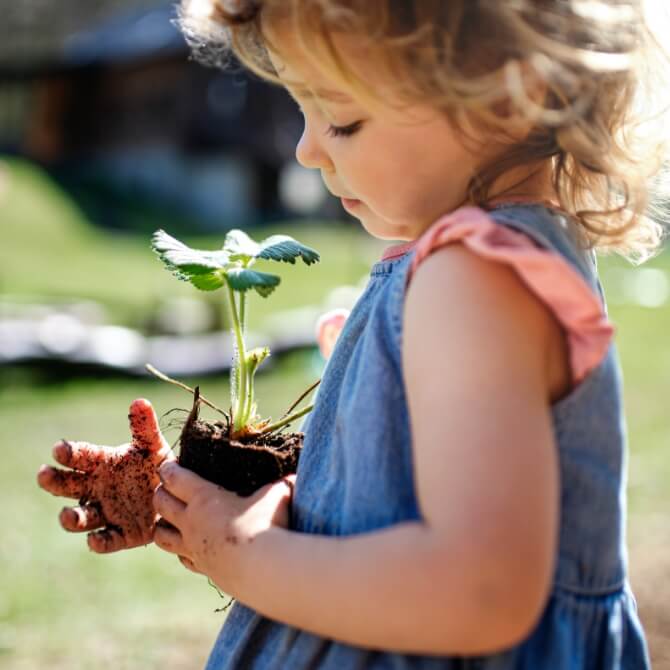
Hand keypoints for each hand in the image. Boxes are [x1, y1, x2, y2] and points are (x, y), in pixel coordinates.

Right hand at [37, 398, 173, 552]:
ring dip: (71, 518)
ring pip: (81, 518)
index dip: (69, 452)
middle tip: (44, 474)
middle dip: (54, 481)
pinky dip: (99, 542)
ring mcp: (107, 512)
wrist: (178, 496)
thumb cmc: (158, 466)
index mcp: (103, 464)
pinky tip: (95, 540)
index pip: (81, 456)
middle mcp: (98, 489)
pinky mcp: (122, 534)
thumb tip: (140, 401)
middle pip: (68, 486)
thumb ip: (144, 427)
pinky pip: (106, 540)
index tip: (59, 449)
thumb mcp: (153, 446)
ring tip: (67, 515)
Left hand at [153, 460, 294, 588]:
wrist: (265, 570)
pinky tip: (190, 547)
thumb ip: (280, 483)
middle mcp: (192, 522)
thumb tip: (294, 475)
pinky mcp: (204, 569)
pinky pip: (182, 559)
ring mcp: (194, 548)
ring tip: (169, 519)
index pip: (175, 478)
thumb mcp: (277, 493)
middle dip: (160, 493)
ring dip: (161, 525)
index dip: (169, 469)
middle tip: (166, 487)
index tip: (168, 464)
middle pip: (161, 504)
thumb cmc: (268, 524)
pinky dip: (180, 551)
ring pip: (161, 536)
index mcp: (205, 497)